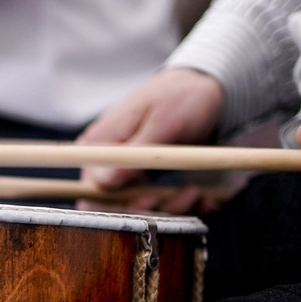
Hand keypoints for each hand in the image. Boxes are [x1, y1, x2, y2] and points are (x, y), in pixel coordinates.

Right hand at [72, 66, 230, 213]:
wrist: (207, 89)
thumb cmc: (181, 96)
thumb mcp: (162, 122)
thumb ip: (134, 152)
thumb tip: (105, 180)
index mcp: (100, 144)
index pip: (93, 190)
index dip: (118, 206)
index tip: (151, 202)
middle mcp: (108, 162)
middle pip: (115, 206)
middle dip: (150, 212)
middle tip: (185, 197)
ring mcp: (128, 172)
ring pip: (139, 209)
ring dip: (170, 210)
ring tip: (197, 194)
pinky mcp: (147, 179)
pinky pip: (157, 204)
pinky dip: (180, 207)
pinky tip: (201, 198)